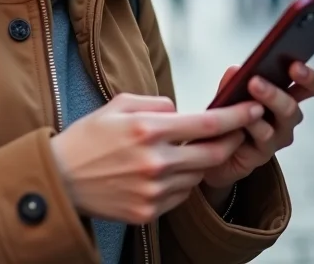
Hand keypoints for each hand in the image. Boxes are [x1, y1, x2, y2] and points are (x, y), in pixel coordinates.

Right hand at [50, 92, 264, 224]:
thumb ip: (155, 102)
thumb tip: (181, 110)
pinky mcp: (148, 212)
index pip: (205, 124)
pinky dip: (180, 182)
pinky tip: (164, 172)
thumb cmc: (88, 137)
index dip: (235, 117)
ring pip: (197, 176)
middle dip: (230, 142)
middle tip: (236, 132)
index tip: (253, 109)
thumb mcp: (117, 104)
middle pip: (212, 154)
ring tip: (183, 151)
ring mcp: (153, 191)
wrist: (60, 179)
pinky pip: (180, 196)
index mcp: (147, 129)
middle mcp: (155, 162)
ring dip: (199, 163)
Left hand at [202, 61, 313, 189]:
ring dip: (264, 105)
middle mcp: (285, 117)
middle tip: (256, 81)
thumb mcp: (228, 94)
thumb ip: (233, 81)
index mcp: (284, 95)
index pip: (308, 85)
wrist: (216, 150)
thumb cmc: (229, 117)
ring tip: (248, 92)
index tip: (295, 65)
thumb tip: (237, 69)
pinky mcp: (264, 153)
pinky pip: (263, 137)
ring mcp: (277, 137)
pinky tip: (241, 118)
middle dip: (276, 93)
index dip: (308, 76)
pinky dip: (252, 124)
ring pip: (279, 122)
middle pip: (293, 107)